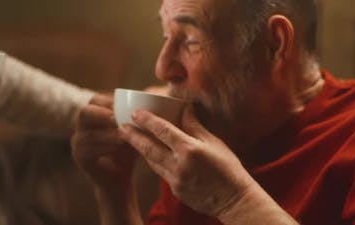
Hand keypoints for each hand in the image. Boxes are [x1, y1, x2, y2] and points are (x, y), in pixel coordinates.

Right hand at [71, 94, 137, 190]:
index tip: (129, 108)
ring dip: (110, 134)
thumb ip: (138, 118)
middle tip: (121, 121)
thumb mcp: (135, 131)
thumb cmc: (129, 149)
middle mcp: (81, 125)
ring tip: (127, 137)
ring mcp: (77, 141)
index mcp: (94, 114)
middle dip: (104, 116)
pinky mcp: (79, 157)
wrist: (121, 176)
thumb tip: (154, 99)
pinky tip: (121, 147)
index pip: (95, 100)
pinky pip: (88, 150)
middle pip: (84, 112)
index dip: (111, 102)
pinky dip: (107, 147)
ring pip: (89, 133)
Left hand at [118, 105, 255, 216]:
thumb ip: (195, 126)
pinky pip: (160, 173)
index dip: (147, 120)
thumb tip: (184, 109)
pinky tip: (150, 155)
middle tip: (121, 126)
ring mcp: (175, 180)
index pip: (163, 130)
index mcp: (189, 149)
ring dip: (140, 149)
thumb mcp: (214, 142)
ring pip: (151, 161)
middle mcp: (178, 165)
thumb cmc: (228, 168)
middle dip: (133, 136)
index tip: (135, 113)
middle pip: (149, 147)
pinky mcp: (175, 190)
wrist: (233, 199)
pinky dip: (153, 162)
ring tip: (131, 139)